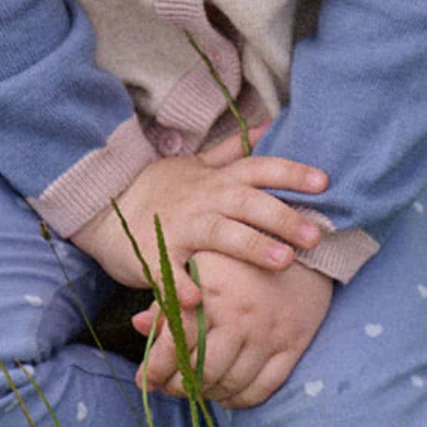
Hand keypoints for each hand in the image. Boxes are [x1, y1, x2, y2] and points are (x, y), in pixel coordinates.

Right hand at [68, 126, 328, 306]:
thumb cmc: (159, 189)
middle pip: (248, 203)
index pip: (260, 169)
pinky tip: (199, 302)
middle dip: (283, 217)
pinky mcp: (154, 256)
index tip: (324, 182)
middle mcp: (203, 200)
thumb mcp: (196, 165)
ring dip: (251, 246)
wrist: (102, 206)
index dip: (291, 174)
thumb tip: (270, 124)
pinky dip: (182, 287)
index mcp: (217, 180)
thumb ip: (234, 150)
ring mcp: (179, 228)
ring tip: (283, 261)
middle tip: (317, 235)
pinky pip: (170, 273)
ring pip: (219, 235)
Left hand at [132, 253, 332, 408]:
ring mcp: (268, 334)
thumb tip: (137, 325)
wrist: (302, 248)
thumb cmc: (240, 258)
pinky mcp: (292, 345)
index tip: (144, 381)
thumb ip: (168, 296)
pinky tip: (226, 396)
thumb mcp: (199, 265)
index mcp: (211, 293)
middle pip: (202, 371)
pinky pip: (263, 387)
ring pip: (231, 383)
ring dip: (207, 394)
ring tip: (194, 390)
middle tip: (167, 389)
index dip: (154, 369)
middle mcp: (240, 317)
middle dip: (177, 387)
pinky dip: (241, 399)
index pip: (175, 344)